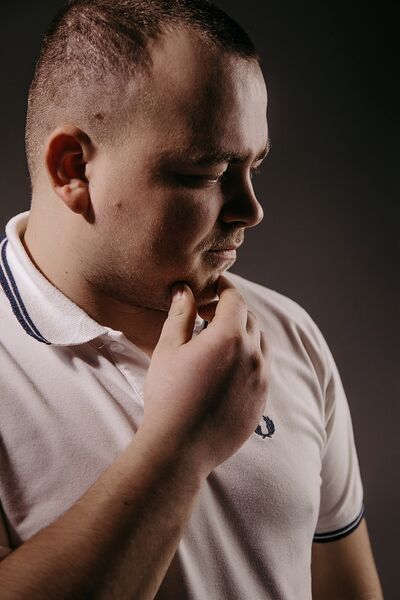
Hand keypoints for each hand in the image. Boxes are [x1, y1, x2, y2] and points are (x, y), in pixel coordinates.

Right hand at [141, 275, 269, 477]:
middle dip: (232, 311)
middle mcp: (253, 355)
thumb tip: (185, 291)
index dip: (225, 288)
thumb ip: (181, 315)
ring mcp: (261, 380)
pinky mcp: (262, 401)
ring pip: (261, 345)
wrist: (180, 448)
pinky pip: (262, 370)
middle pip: (250, 320)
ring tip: (222, 340)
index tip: (215, 286)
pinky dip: (250, 359)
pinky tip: (229, 368)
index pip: (236, 300)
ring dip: (245, 334)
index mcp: (230, 337)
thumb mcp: (169, 349)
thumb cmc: (169, 395)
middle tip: (210, 313)